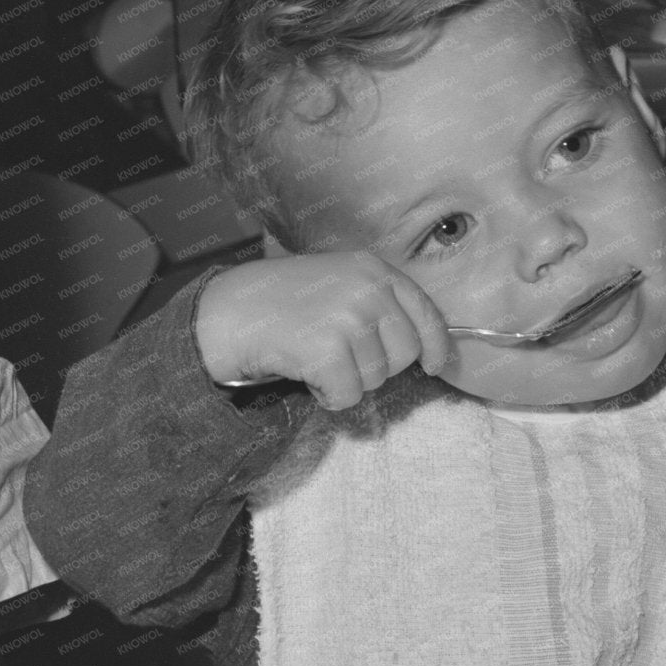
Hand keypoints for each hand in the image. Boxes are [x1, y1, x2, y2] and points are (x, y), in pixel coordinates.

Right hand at [194, 252, 453, 408]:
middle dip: (377, 367)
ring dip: (347, 381)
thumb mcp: (336, 281)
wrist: (229, 311)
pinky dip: (327, 396)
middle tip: (339, 357)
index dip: (436, 346)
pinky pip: (348, 396)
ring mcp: (349, 318)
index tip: (434, 366)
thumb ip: (374, 301)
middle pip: (404, 353)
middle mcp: (368, 289)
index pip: (425, 312)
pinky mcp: (328, 350)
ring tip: (314, 359)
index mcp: (373, 269)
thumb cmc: (279, 302)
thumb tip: (417, 346)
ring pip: (376, 379)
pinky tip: (305, 374)